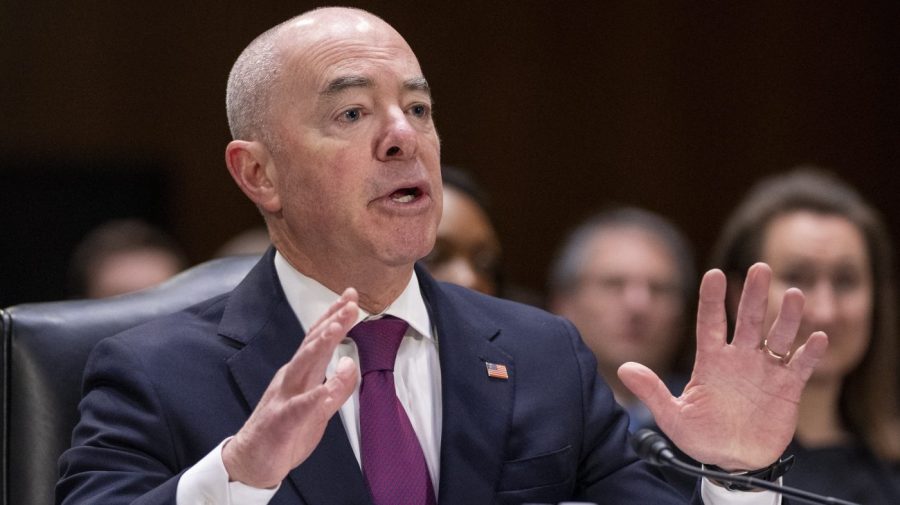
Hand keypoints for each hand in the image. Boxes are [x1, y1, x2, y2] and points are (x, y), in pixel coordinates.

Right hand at [223, 288, 359, 487]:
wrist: (251, 462)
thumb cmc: (286, 432)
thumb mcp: (320, 409)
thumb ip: (338, 386)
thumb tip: (350, 361)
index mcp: (300, 374)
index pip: (318, 339)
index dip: (335, 317)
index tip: (351, 296)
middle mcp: (291, 380)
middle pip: (312, 345)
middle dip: (332, 322)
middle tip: (350, 303)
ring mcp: (284, 399)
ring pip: (302, 367)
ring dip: (319, 346)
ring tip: (337, 328)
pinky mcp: (281, 422)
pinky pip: (298, 409)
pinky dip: (313, 398)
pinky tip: (327, 389)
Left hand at [618, 263, 828, 469]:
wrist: (732, 462)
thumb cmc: (700, 437)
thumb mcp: (672, 416)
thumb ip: (652, 391)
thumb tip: (623, 369)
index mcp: (711, 360)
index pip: (710, 322)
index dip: (712, 299)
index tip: (714, 273)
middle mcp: (739, 358)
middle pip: (748, 320)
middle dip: (754, 295)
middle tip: (760, 267)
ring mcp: (765, 371)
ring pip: (778, 337)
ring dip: (787, 317)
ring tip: (795, 294)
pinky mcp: (787, 388)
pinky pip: (800, 366)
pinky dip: (809, 353)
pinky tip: (816, 337)